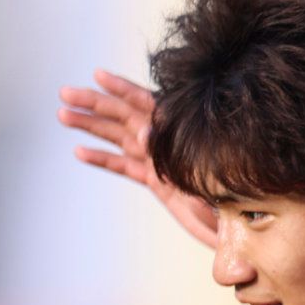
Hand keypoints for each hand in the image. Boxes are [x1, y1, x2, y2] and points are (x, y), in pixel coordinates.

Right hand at [57, 69, 219, 247]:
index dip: (122, 89)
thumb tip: (144, 131)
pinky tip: (80, 151)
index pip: (146, 105)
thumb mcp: (204, 173)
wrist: (241, 228)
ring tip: (63, 115)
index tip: (98, 76)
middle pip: (125, 117)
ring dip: (92, 127)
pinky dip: (103, 159)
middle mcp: (168, 144)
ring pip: (120, 138)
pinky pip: (125, 167)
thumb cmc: (230, 195)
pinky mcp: (158, 182)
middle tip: (65, 93)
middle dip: (95, 104)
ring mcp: (161, 162)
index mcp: (180, 134)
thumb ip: (173, 151)